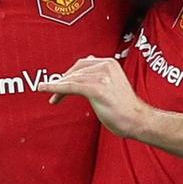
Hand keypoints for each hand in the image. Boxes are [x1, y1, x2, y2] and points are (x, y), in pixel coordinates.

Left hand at [38, 56, 154, 139]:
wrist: (138, 120)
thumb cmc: (125, 107)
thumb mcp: (112, 85)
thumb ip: (100, 76)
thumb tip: (84, 69)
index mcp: (109, 63)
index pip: (82, 64)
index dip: (69, 74)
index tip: (60, 83)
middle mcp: (106, 66)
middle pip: (75, 70)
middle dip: (62, 80)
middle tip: (52, 92)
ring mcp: (102, 77)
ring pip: (72, 79)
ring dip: (57, 86)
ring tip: (47, 93)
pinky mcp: (98, 89)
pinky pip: (71, 87)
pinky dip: (56, 87)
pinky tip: (45, 88)